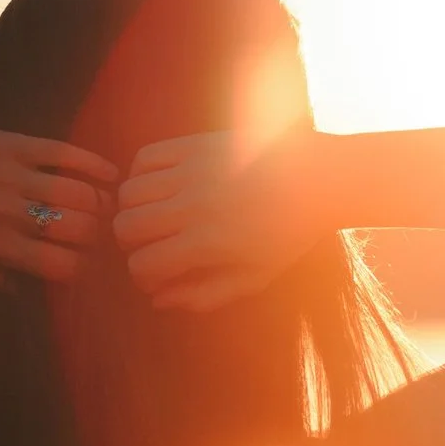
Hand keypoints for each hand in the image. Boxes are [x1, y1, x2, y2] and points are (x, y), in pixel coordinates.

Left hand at [0, 127, 115, 287]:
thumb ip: (11, 281)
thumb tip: (57, 294)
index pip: (64, 265)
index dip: (89, 266)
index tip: (96, 261)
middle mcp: (4, 213)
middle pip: (78, 229)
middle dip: (100, 233)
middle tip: (107, 231)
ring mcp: (9, 176)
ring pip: (78, 193)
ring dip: (101, 201)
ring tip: (108, 205)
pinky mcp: (13, 145)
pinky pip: (65, 154)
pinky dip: (94, 164)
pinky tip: (112, 174)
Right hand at [112, 130, 323, 311]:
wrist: (319, 178)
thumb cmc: (288, 234)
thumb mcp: (255, 276)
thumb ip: (206, 294)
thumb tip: (159, 300)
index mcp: (207, 242)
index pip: (143, 264)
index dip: (144, 276)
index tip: (160, 275)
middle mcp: (192, 204)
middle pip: (125, 227)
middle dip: (133, 245)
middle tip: (155, 246)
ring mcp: (191, 170)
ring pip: (128, 192)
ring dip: (135, 210)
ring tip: (157, 216)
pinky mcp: (195, 144)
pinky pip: (145, 157)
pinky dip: (142, 175)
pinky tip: (162, 186)